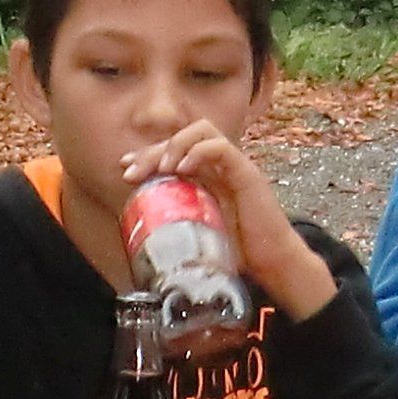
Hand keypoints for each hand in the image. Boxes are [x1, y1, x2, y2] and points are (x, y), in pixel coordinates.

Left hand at [119, 121, 334, 319]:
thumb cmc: (238, 257)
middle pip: (182, 137)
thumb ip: (174, 231)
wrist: (273, 267)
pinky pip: (221, 148)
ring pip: (202, 131)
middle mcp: (219, 168)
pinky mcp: (247, 174)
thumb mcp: (196, 239)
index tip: (124, 168)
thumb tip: (138, 245)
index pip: (173, 152)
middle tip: (131, 171)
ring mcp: (234, 168)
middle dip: (152, 150)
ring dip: (175, 144)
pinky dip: (198, 151)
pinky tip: (182, 168)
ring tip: (161, 167)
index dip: (146, 155)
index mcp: (206, 179)